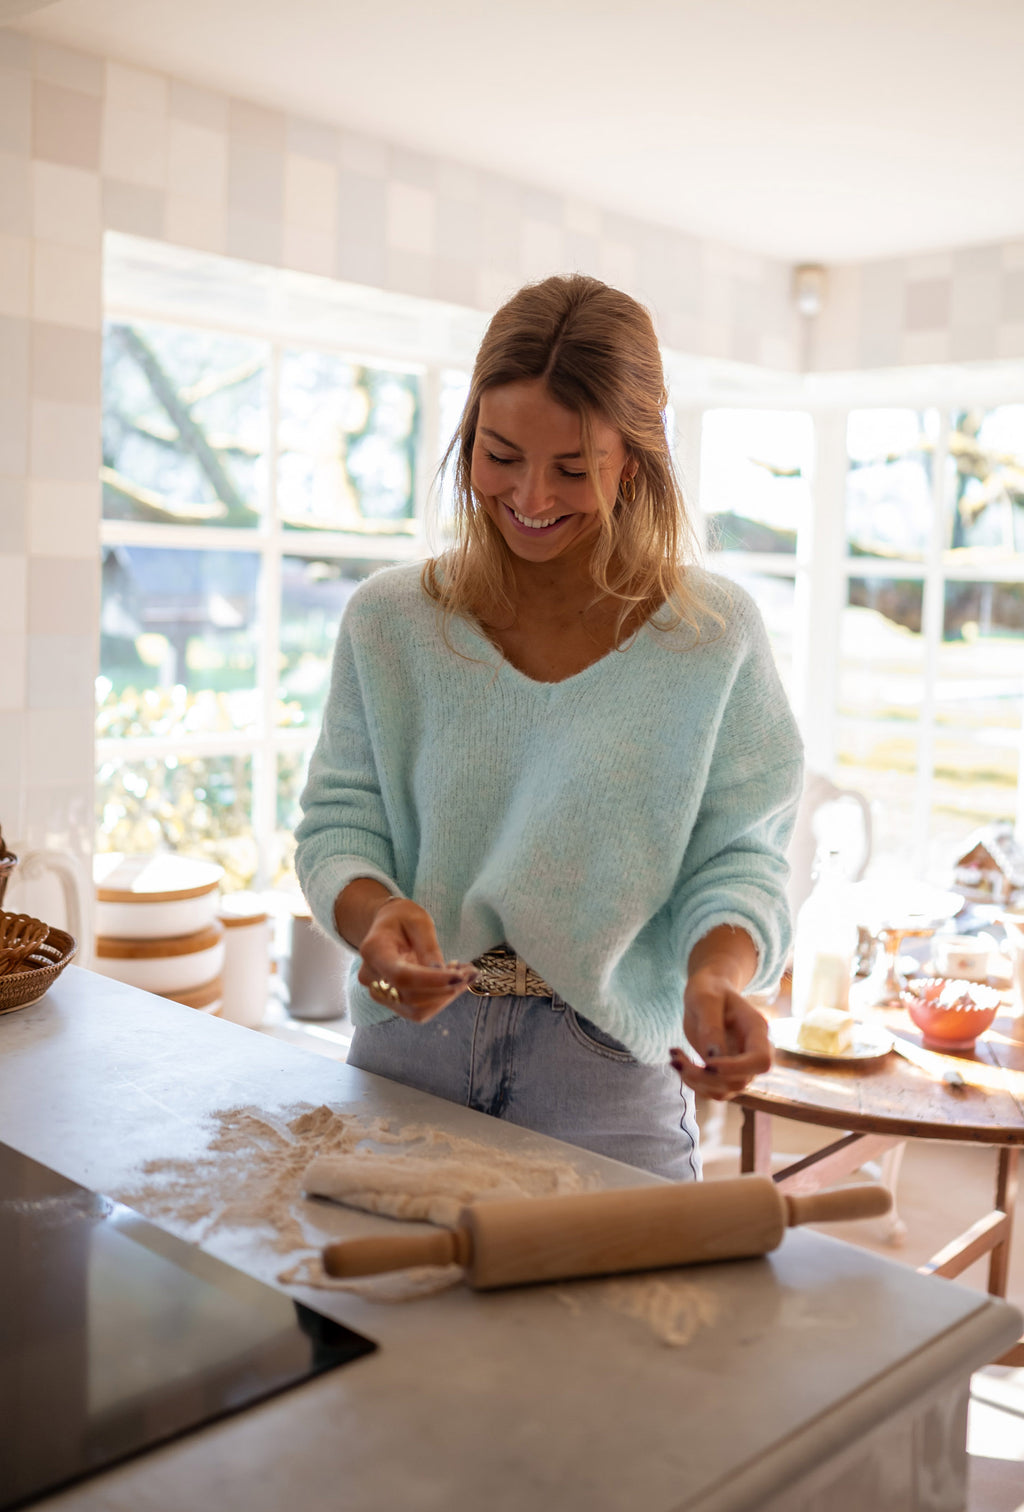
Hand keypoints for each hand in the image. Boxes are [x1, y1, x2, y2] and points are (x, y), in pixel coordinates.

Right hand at [356, 898, 475, 1022]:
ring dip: (446, 997)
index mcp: (374, 950)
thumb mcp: (419, 922)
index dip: (432, 981)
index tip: (460, 976)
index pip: (402, 976)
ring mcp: (379, 992)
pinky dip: (440, 999)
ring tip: (464, 975)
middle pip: (411, 997)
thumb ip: (428, 947)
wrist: (386, 927)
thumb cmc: (403, 919)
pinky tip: (452, 982)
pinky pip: (419, 1010)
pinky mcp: (391, 1001)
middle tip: (471, 971)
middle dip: (446, 989)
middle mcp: (370, 977)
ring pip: (417, 1010)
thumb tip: (442, 974)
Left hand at [670, 967, 771, 1101]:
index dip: (736, 1068)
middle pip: (740, 1081)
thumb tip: (712, 1060)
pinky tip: (678, 1060)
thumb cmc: (709, 989)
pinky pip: (711, 1090)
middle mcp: (752, 1052)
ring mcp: (740, 1066)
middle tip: (676, 1058)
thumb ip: (711, 1027)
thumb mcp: (705, 999)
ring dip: (695, 1081)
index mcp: (757, 1031)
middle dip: (705, 1076)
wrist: (709, 991)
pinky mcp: (724, 1073)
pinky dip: (692, 1082)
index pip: (761, 1062)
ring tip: (674, 1058)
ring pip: (724, 1090)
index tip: (707, 1062)